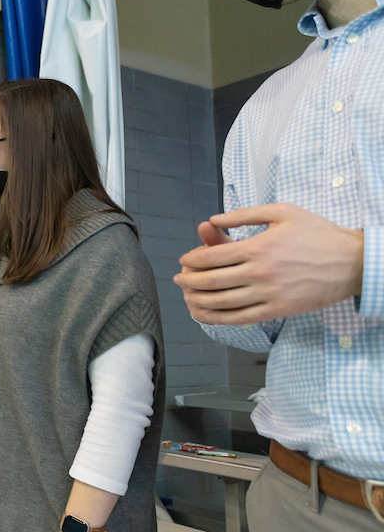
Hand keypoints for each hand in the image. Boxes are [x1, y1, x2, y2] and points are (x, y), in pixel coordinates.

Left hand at [174, 203, 364, 324]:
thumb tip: (212, 219)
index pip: (211, 257)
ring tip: (187, 295)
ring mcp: (267, 294)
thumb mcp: (282, 212)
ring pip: (220, 302)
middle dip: (188, 280)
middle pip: (210, 281)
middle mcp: (259, 273)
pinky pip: (239, 318)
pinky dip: (216, 318)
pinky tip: (204, 314)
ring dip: (197, 300)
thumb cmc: (317, 233)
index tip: (184, 260)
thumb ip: (244, 214)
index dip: (191, 259)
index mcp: (258, 247)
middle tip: (179, 278)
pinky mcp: (276, 310)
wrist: (351, 262)